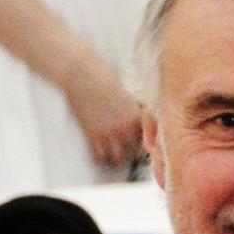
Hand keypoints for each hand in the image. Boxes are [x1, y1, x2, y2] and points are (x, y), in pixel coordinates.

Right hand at [61, 55, 143, 169]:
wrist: (82, 74)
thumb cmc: (105, 77)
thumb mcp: (129, 92)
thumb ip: (138, 107)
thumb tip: (144, 115)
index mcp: (139, 116)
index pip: (150, 139)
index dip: (147, 144)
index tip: (143, 146)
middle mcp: (127, 127)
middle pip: (137, 152)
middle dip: (133, 153)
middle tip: (128, 153)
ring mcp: (110, 133)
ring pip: (119, 158)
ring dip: (118, 159)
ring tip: (115, 156)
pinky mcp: (93, 135)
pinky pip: (100, 157)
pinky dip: (101, 158)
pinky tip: (101, 155)